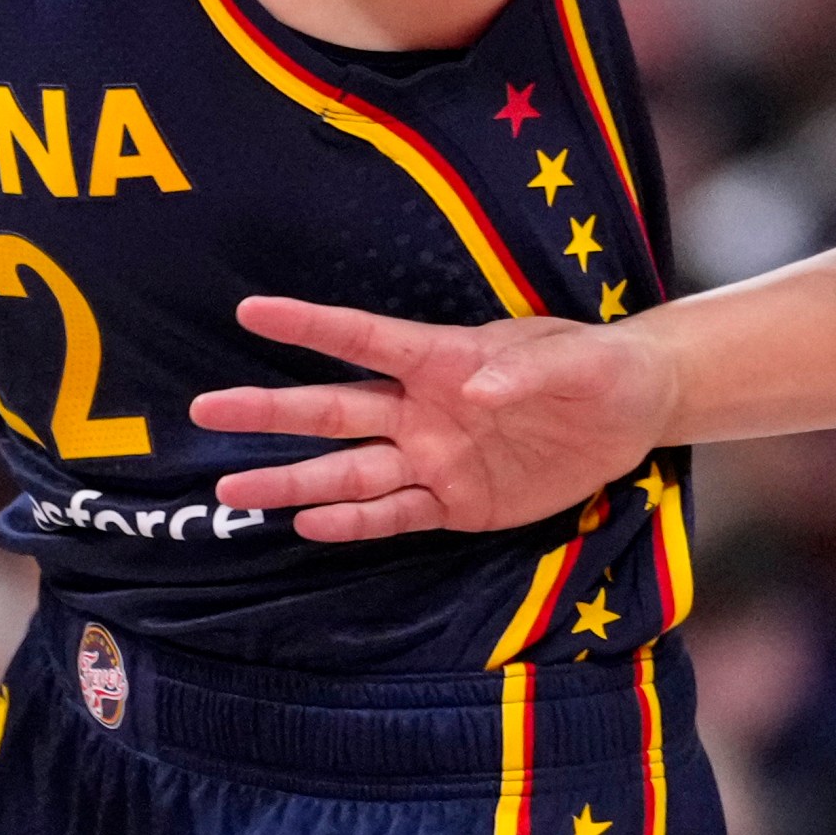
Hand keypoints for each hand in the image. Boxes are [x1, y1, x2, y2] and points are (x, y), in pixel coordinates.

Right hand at [194, 296, 677, 539]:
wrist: (631, 413)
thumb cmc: (598, 367)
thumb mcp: (577, 360)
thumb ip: (528, 372)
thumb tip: (477, 391)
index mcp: (443, 357)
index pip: (363, 338)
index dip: (308, 325)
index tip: (250, 310)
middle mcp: (423, 409)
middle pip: (333, 410)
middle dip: (269, 411)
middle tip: (204, 410)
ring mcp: (435, 458)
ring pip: (349, 471)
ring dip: (293, 481)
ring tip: (234, 489)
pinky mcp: (457, 503)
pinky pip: (395, 515)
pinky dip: (353, 522)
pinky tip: (307, 524)